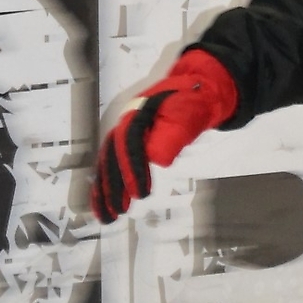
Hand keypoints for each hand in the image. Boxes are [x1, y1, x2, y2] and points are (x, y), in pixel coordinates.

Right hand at [91, 49, 238, 222]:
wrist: (197, 87)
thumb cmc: (195, 102)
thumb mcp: (191, 116)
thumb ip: (174, 134)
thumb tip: (156, 159)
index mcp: (142, 111)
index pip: (131, 142)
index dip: (133, 169)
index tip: (140, 194)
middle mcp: (128, 119)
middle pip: (113, 152)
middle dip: (113, 184)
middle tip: (118, 212)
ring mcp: (126, 127)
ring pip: (109, 158)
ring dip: (105, 188)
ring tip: (107, 215)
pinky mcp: (128, 138)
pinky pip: (113, 160)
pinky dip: (107, 181)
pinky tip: (106, 201)